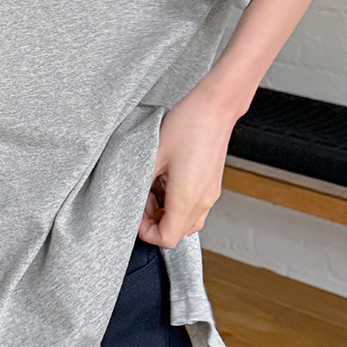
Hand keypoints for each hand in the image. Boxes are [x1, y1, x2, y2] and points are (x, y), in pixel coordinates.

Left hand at [137, 89, 237, 248]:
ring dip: (165, 213)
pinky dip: (176, 203)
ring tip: (152, 189)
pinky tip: (165, 181)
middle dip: (154, 222)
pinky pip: (193, 207)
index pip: (167, 239)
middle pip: (177, 233)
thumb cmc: (187, 126)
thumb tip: (131, 200)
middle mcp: (203, 202)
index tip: (135, 213)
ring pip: (186, 222)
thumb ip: (140, 185)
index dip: (145, 232)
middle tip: (141, 199)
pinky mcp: (211, 185)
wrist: (215, 107)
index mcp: (187, 199)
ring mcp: (210, 194)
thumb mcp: (152, 156)